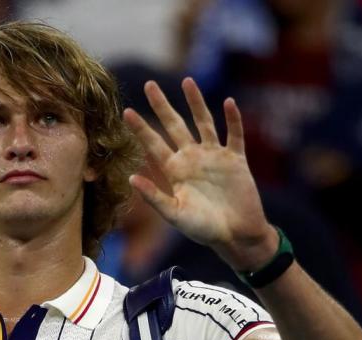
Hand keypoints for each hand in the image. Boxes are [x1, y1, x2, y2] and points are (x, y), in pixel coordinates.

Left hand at [123, 78, 278, 270]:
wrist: (234, 235)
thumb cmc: (202, 228)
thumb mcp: (174, 214)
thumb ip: (154, 196)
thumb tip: (131, 178)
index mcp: (174, 171)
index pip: (154, 145)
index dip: (141, 129)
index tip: (126, 112)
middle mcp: (192, 159)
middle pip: (175, 126)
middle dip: (162, 106)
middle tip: (149, 85)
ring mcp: (214, 157)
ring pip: (204, 123)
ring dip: (196, 103)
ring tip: (187, 81)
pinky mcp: (236, 160)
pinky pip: (234, 135)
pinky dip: (233, 120)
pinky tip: (228, 103)